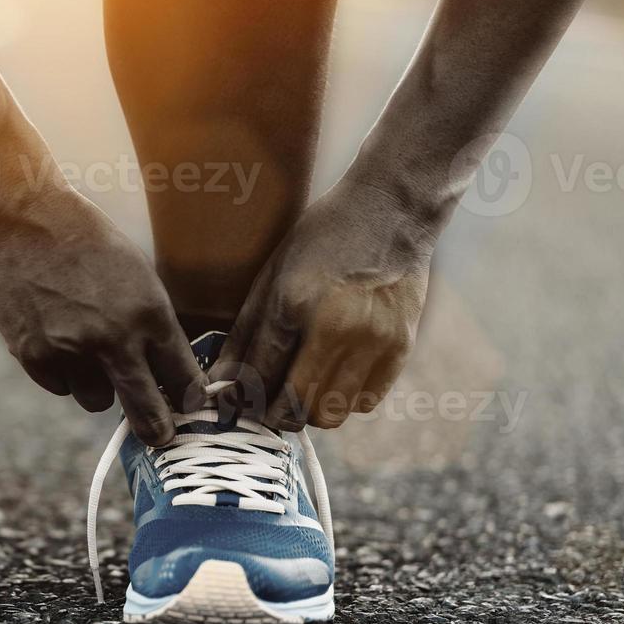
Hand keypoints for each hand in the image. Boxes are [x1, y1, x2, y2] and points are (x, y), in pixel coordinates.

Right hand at [0, 188, 204, 445]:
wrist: (25, 219)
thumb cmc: (88, 242)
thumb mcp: (137, 276)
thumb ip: (151, 325)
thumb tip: (167, 375)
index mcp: (148, 314)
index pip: (182, 377)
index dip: (190, 400)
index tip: (191, 410)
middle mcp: (112, 339)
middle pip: (145, 409)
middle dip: (157, 429)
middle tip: (161, 437)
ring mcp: (70, 351)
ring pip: (95, 400)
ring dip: (97, 386)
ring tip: (86, 349)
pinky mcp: (34, 357)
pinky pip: (59, 387)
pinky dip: (62, 373)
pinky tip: (56, 336)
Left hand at [214, 179, 432, 430]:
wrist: (392, 210)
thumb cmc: (323, 237)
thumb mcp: (273, 274)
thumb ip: (248, 332)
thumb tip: (223, 380)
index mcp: (294, 304)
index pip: (260, 375)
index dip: (241, 399)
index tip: (232, 408)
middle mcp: (336, 328)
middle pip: (296, 407)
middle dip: (274, 413)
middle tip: (267, 403)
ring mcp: (373, 341)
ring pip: (330, 414)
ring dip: (309, 411)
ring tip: (301, 390)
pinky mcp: (401, 347)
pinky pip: (364, 402)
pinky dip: (344, 400)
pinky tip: (334, 376)